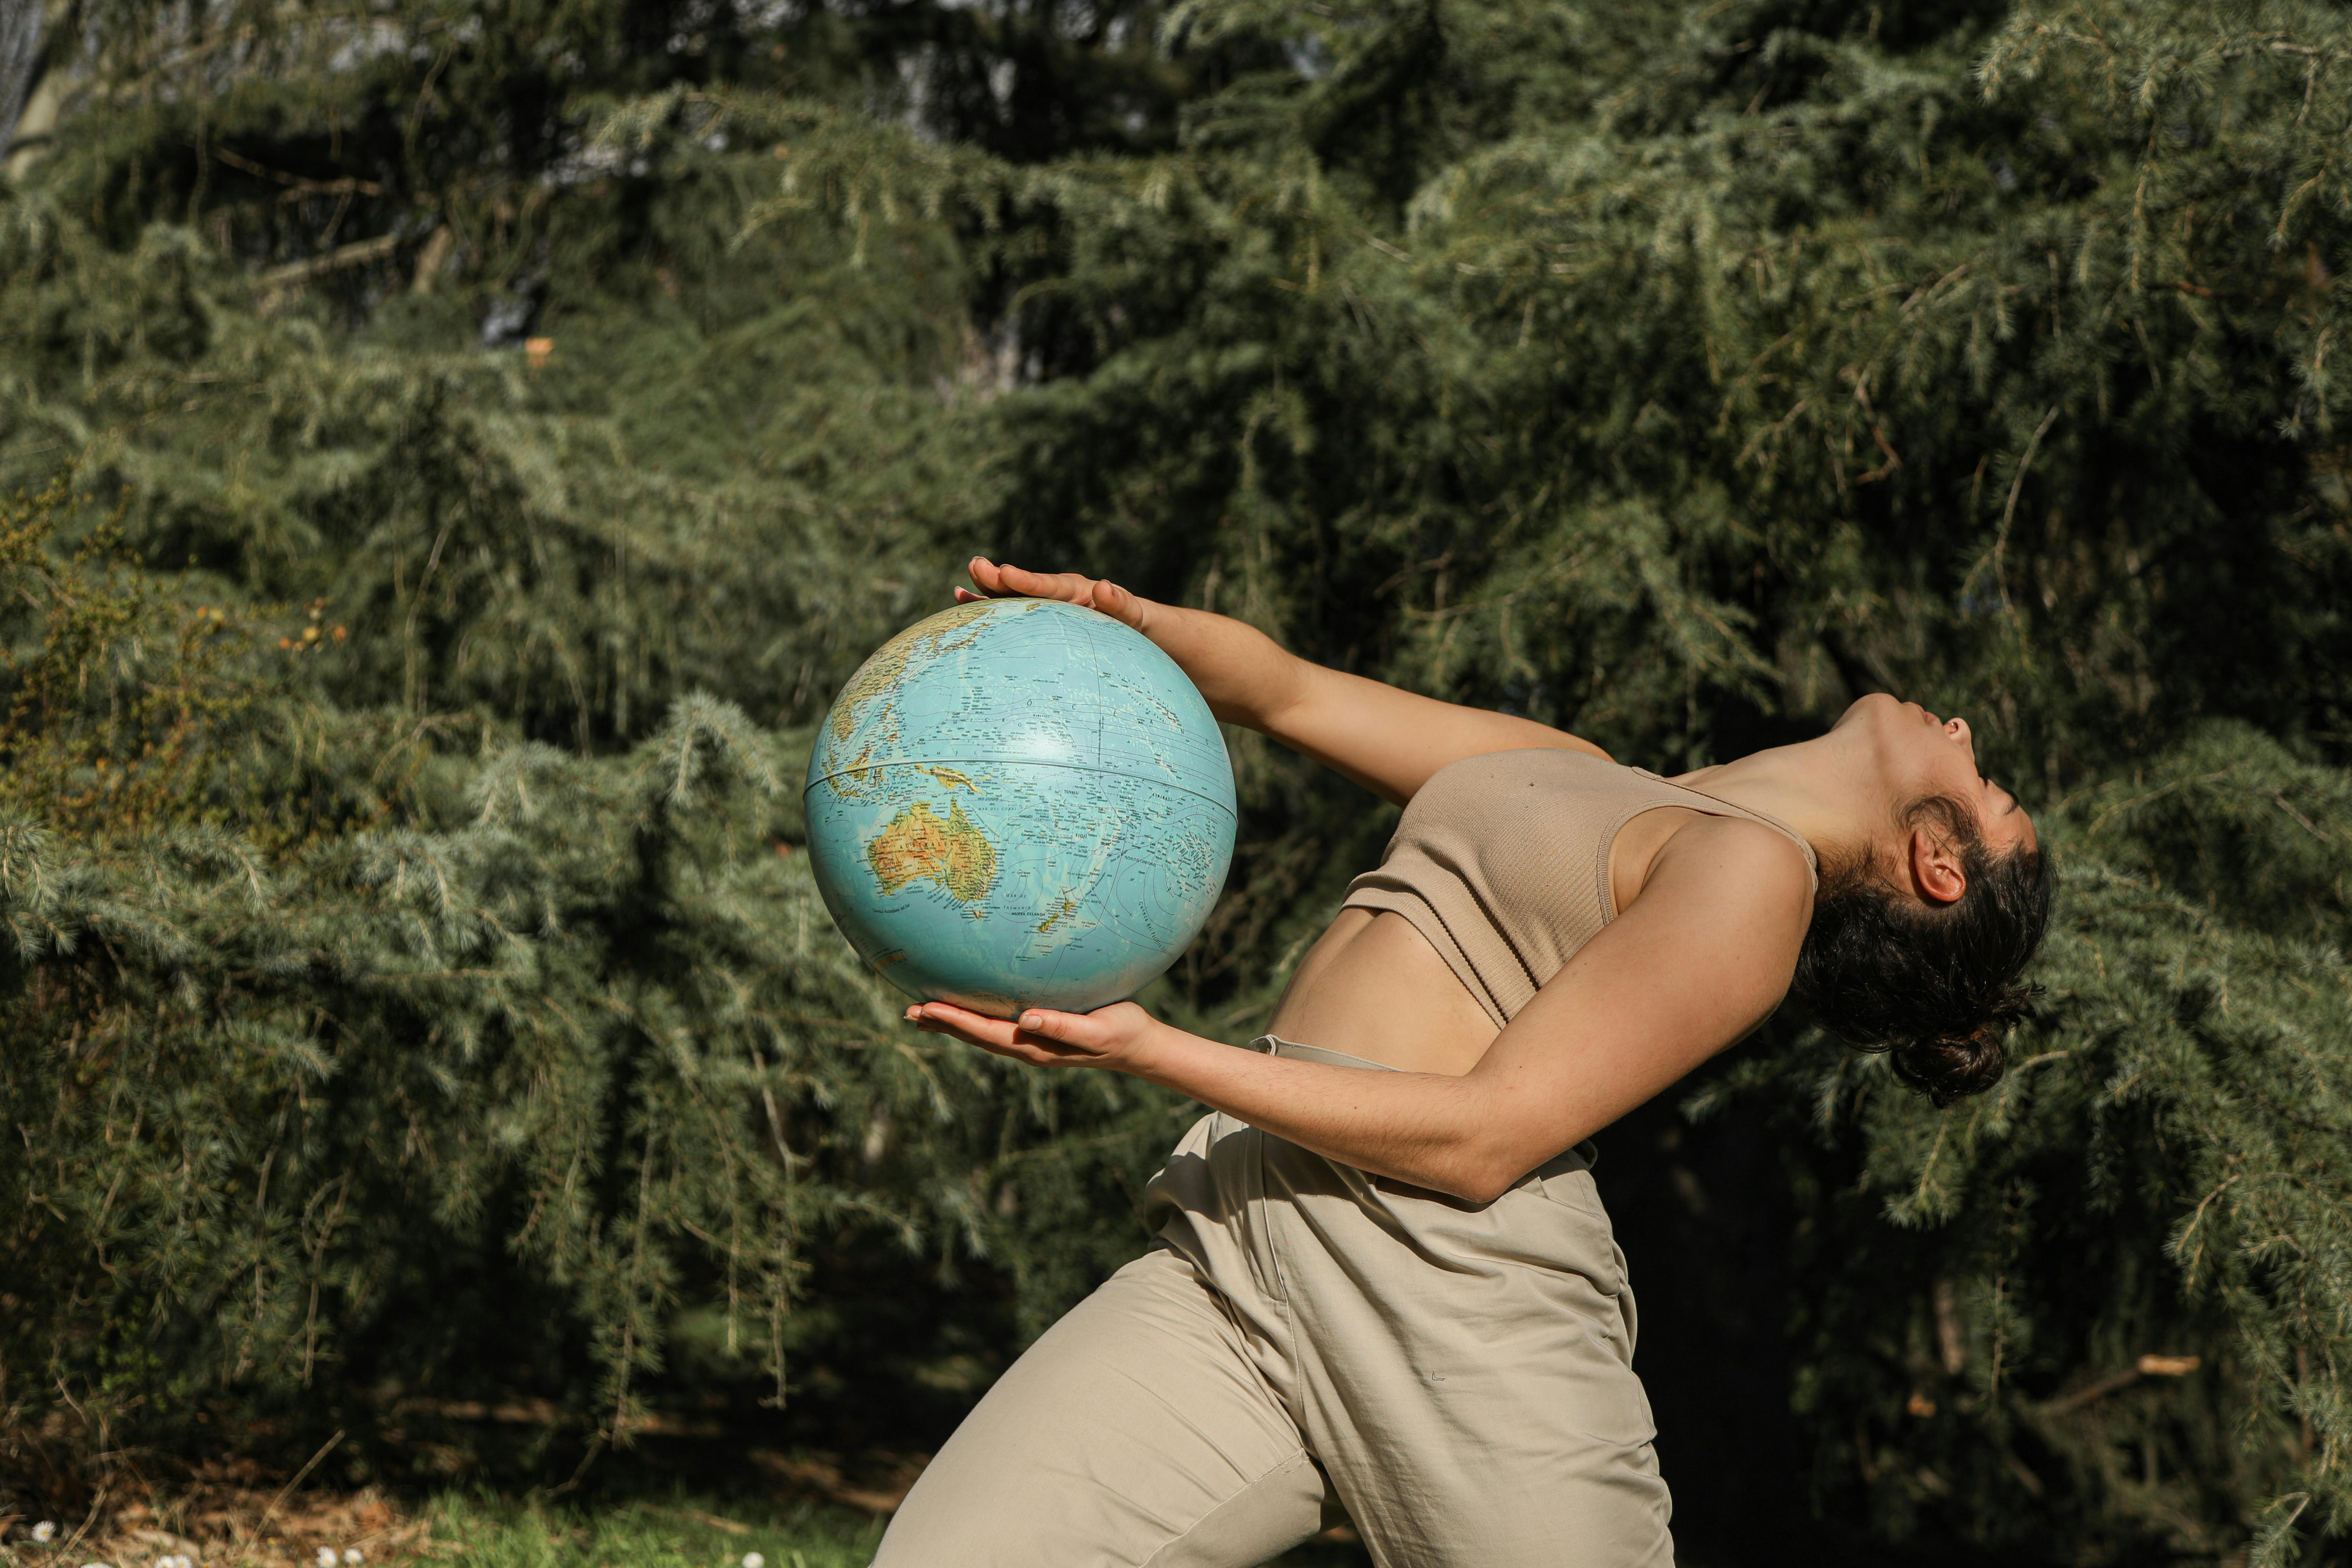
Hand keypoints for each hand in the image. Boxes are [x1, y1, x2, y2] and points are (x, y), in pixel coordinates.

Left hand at [905, 998, 1165, 1072]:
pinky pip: (997, 1026)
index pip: (987, 1032)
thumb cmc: (1120, 1032)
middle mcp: (1027, 1047)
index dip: (956, 1021)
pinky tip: (965, 1008)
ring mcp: (1030, 1042)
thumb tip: (1027, 1018)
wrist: (1137, 1046)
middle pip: (976, 1036)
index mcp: (1036, 1047)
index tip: (928, 1009)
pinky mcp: (1037, 1033)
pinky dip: (973, 1020)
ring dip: (952, 1024)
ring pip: (982, 1033)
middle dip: (943, 1024)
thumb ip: (1063, 1026)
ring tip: (922, 1014)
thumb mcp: (1097, 1030)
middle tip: (909, 1012)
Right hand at [956, 558, 1150, 633]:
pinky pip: (1006, 611)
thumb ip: (1120, 603)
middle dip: (999, 578)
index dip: (1027, 580)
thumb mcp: (1132, 614)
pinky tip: (960, 598)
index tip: (1006, 573)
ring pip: (1009, 597)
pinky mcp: (1032, 617)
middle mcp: (1053, 593)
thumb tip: (1105, 587)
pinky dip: (985, 606)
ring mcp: (1040, 604)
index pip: (1049, 585)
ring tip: (960, 587)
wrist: (1128, 627)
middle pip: (1022, 585)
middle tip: (976, 565)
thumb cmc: (1131, 621)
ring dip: (986, 591)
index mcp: (1076, 590)